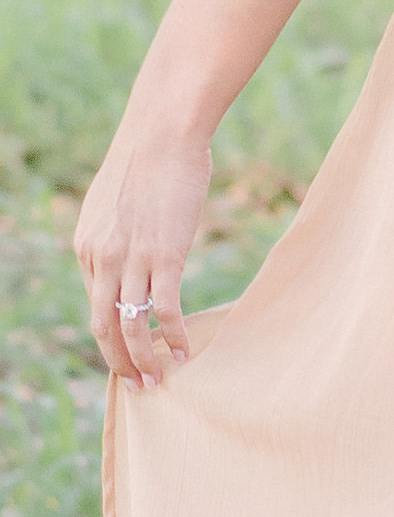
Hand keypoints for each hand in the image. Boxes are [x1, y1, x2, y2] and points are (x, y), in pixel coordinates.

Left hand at [75, 119, 210, 387]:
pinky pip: (164, 309)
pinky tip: (183, 351)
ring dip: (143, 359)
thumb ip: (118, 233)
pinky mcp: (164, 255)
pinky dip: (172, 336)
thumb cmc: (150, 157)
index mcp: (86, 246)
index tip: (131, 351)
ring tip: (159, 378)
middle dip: (119, 362)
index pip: (96, 304)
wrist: (164, 131)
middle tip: (137, 384)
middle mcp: (101, 258)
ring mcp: (131, 259)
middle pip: (102, 326)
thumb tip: (136, 249)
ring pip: (129, 326)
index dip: (113, 333)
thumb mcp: (117, 201)